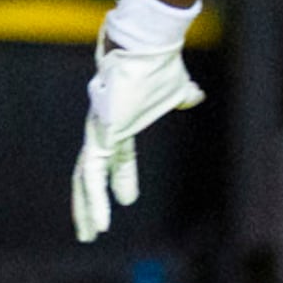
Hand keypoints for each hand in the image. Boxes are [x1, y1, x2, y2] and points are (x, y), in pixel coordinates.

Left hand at [72, 0, 206, 243]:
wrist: (148, 46)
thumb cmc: (159, 64)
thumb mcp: (175, 89)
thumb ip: (182, 96)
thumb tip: (196, 97)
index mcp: (119, 120)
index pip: (117, 156)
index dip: (122, 176)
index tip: (127, 199)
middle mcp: (103, 128)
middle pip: (92, 171)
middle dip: (91, 201)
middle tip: (92, 230)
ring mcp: (98, 131)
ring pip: (86, 177)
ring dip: (87, 208)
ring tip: (89, 235)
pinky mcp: (99, 134)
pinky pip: (92, 174)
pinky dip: (94, 199)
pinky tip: (101, 221)